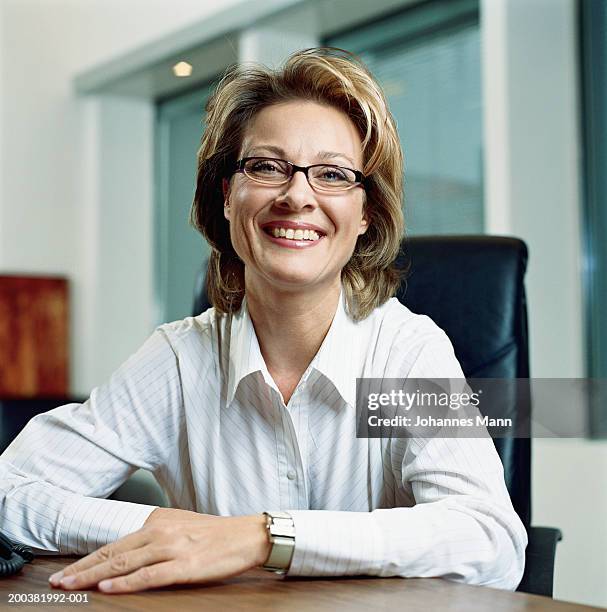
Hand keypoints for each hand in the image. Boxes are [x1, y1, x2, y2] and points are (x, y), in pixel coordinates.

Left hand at [48, 510, 270, 593]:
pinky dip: (125, 584)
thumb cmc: (217, 534)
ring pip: (124, 564)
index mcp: (159, 521)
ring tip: (72, 586)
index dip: (89, 558)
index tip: (68, 570)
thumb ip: (157, 537)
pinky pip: (148, 576)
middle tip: (58, 581)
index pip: (116, 543)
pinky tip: (108, 589)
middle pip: (113, 553)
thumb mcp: (182, 527)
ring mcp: (172, 548)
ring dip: (94, 577)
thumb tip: (132, 554)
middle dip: (82, 569)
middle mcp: (161, 531)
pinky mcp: (185, 565)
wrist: (248, 535)